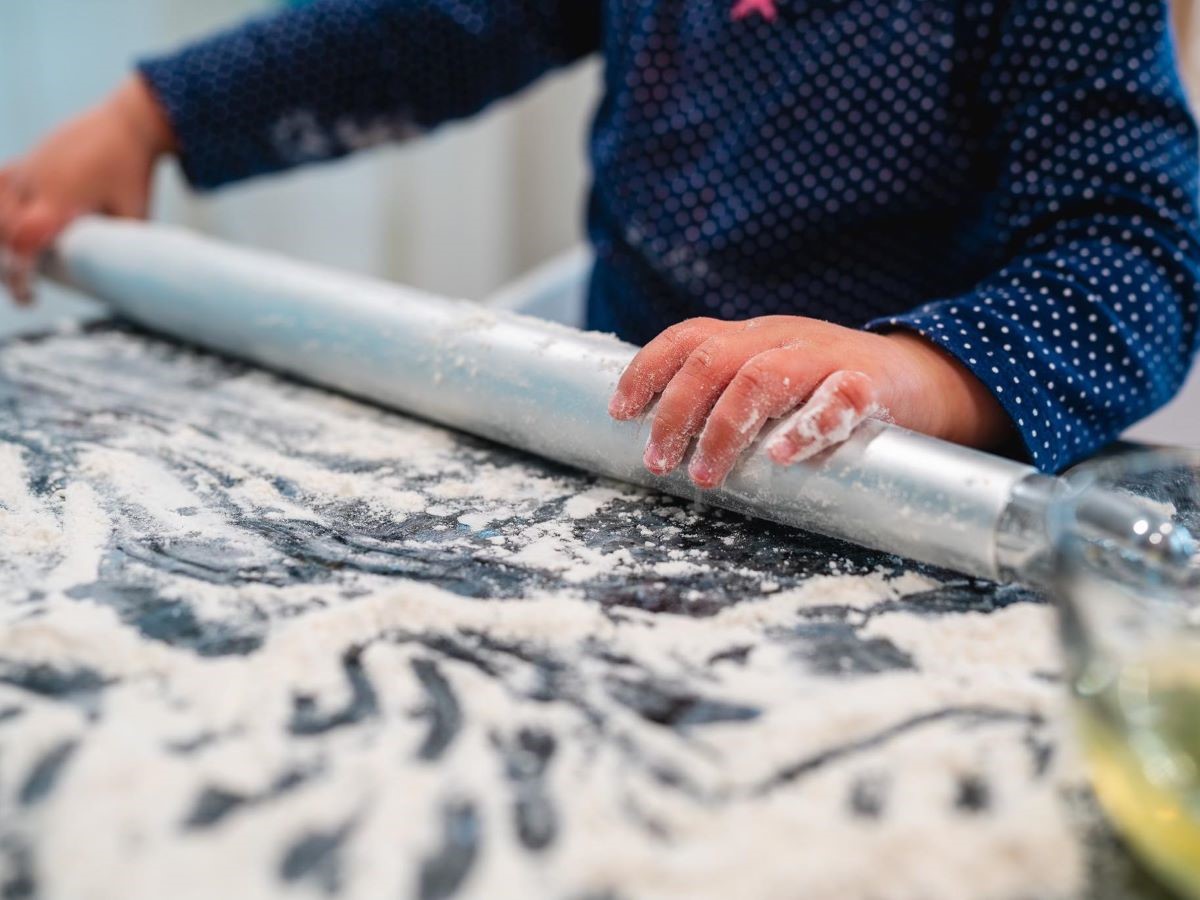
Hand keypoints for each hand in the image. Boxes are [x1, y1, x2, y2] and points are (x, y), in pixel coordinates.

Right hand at [0, 76, 175, 303]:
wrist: (127, 124)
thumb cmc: (133, 172)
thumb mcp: (134, 215)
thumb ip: (121, 247)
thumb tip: (122, 284)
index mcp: (62, 196)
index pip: (25, 238)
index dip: (21, 271)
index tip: (28, 297)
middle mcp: (35, 181)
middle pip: (2, 230)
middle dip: (9, 263)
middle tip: (28, 291)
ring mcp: (25, 169)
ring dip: (3, 240)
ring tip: (22, 264)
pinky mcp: (22, 164)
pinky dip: (0, 212)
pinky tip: (11, 232)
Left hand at [608, 315, 1012, 488]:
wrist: (922, 378)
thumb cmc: (827, 390)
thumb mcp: (771, 379)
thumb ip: (726, 397)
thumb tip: (662, 442)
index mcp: (750, 337)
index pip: (687, 338)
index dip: (647, 370)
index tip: (618, 412)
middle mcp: (780, 339)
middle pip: (712, 360)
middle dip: (675, 412)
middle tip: (658, 462)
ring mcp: (825, 357)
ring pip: (761, 377)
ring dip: (725, 427)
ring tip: (705, 475)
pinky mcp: (869, 384)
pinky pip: (837, 398)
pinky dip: (807, 426)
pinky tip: (784, 455)